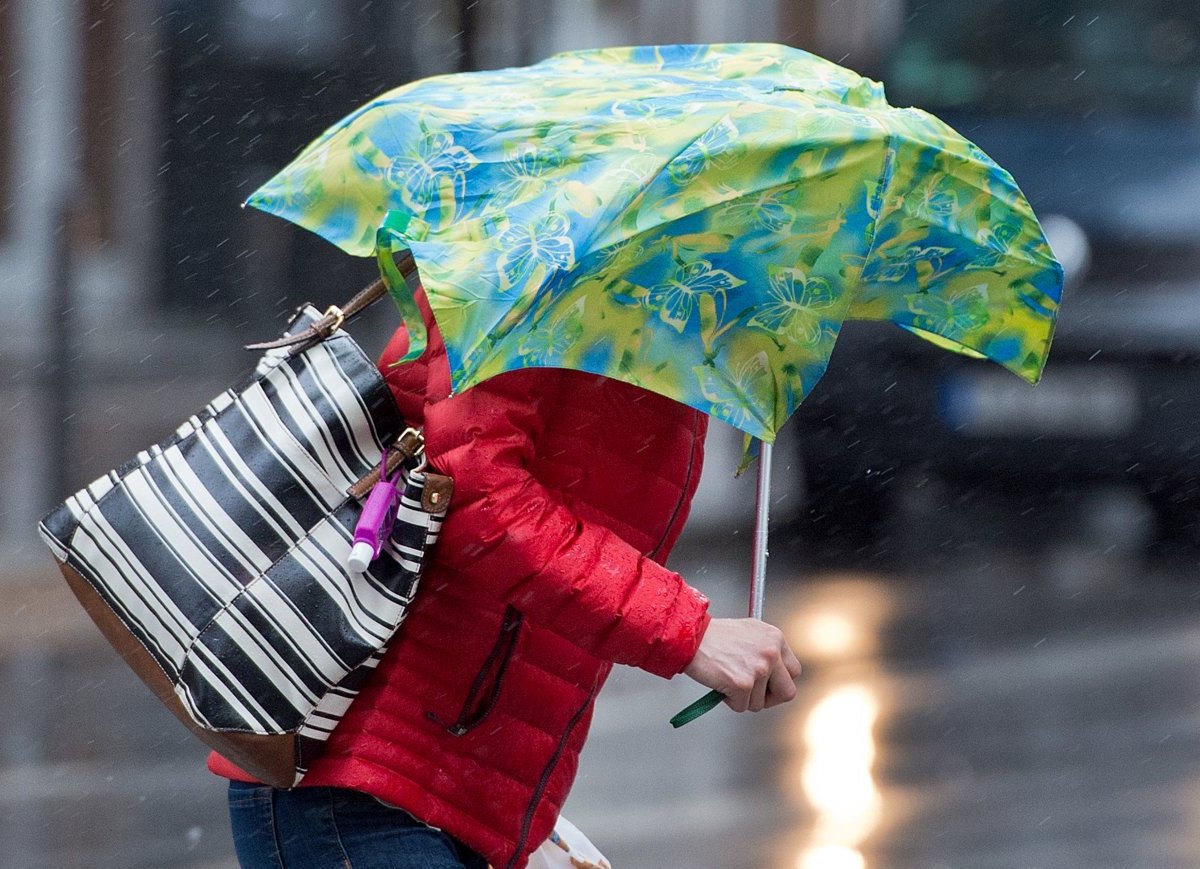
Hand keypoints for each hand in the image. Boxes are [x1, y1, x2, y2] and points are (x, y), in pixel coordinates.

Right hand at [683, 618, 801, 712]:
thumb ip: (767, 649)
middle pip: (787, 692)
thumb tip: (776, 675)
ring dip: (743, 698)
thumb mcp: (749, 633)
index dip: (780, 682)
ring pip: (760, 703)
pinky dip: (729, 701)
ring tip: (727, 679)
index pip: (794, 671)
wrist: (690, 636)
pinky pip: (742, 707)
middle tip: (752, 695)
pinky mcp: (743, 684)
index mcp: (776, 638)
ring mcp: (759, 669)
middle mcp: (772, 652)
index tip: (768, 686)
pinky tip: (720, 683)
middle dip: (770, 699)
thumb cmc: (715, 636)